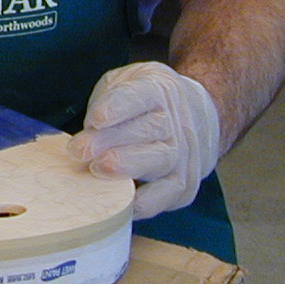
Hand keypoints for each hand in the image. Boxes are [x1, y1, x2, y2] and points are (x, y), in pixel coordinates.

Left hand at [68, 61, 221, 219]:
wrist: (203, 116)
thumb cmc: (146, 103)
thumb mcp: (125, 82)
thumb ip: (103, 103)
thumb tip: (85, 139)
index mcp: (156, 90)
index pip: (138, 96)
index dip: (116, 107)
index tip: (95, 119)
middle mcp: (175, 121)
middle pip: (146, 130)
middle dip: (109, 142)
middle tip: (81, 150)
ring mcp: (184, 153)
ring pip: (159, 161)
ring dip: (126, 169)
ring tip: (97, 170)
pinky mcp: (186, 183)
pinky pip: (168, 194)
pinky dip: (146, 201)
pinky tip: (121, 201)